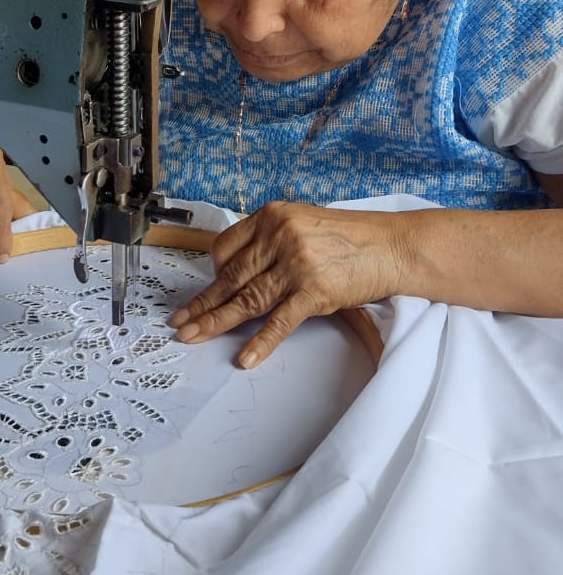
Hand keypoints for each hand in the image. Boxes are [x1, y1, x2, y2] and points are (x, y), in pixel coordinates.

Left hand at [167, 201, 405, 366]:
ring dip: (216, 323)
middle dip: (202, 304)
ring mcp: (296, 264)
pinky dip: (260, 342)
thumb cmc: (351, 238)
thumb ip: (272, 241)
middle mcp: (279, 236)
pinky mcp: (314, 291)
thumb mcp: (303, 224)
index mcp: (272, 216)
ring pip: (246, 300)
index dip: (213, 274)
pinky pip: (279, 321)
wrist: (394, 245)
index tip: (204, 292)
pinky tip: (244, 358)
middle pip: (230, 278)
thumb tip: (240, 273)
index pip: (226, 248)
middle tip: (180, 322)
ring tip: (193, 337)